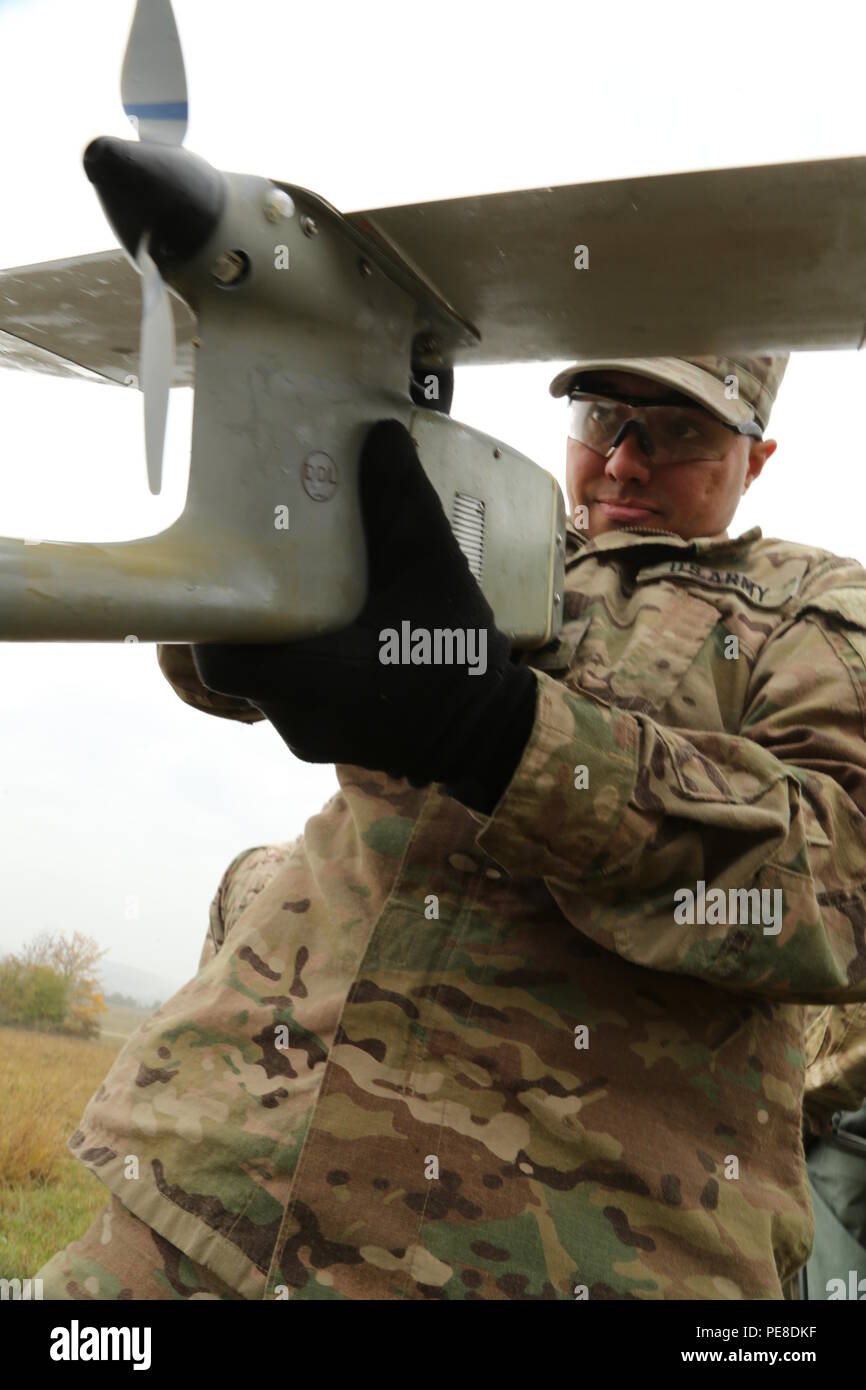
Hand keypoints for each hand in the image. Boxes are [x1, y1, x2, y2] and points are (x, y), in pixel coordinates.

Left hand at [192, 419, 535, 810]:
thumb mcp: (433, 570)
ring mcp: (307, 734)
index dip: (213, 612)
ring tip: (298, 589)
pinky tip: (328, 629)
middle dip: (250, 613)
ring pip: (265, 679)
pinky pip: (292, 697)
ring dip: (276, 638)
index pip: (219, 654)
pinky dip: (300, 662)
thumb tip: (380, 433)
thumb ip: (400, 503)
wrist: (490, 736)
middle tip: (264, 563)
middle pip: (238, 660)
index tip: (230, 567)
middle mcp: (294, 716)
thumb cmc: (456, 659)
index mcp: (308, 678)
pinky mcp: (326, 741)